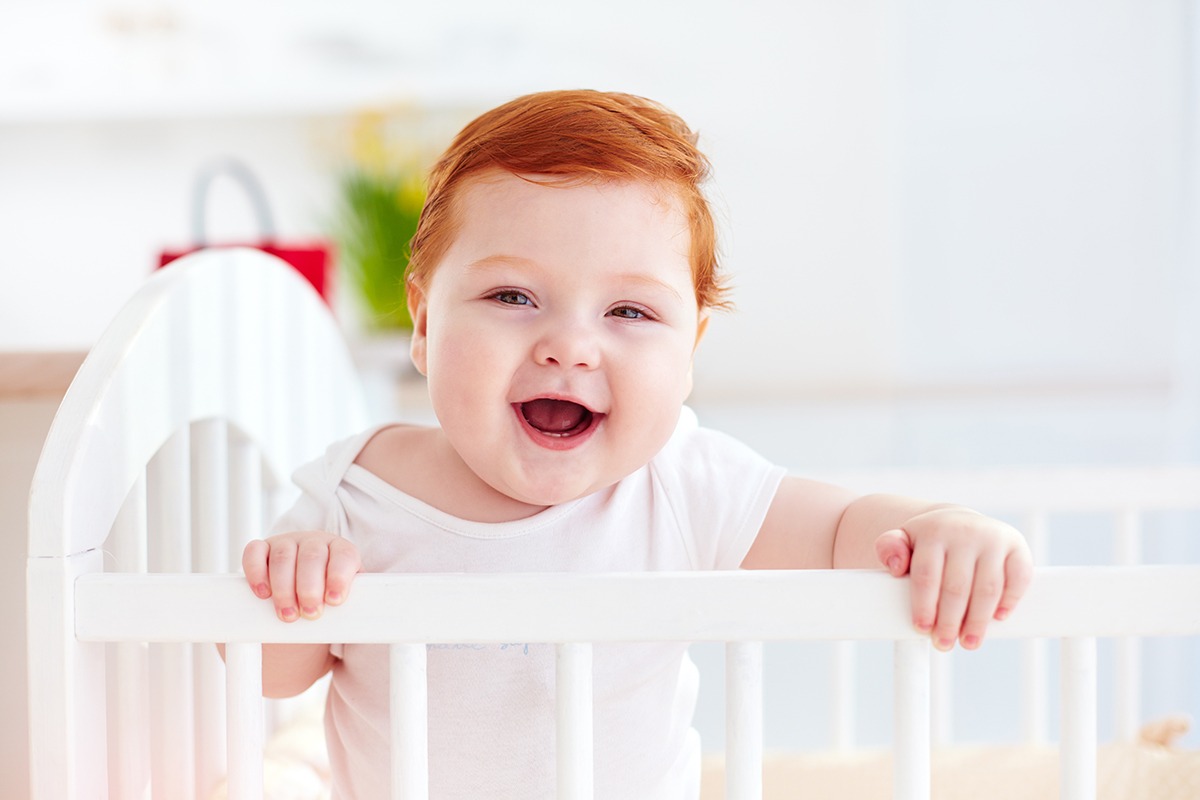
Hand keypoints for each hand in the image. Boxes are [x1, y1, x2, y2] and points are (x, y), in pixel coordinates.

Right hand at [242, 531, 361, 621]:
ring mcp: (286, 542)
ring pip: (283, 557)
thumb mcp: (344, 599)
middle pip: (312, 557)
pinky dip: (256, 572)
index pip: (344, 556)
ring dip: (284, 589)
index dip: (339, 577)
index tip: (334, 601)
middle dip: (310, 589)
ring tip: (288, 614)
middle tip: (310, 614)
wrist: (303, 594)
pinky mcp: (262, 549)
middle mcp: (314, 542)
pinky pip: (254, 552)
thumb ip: (354, 605)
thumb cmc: (327, 597)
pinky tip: (263, 593)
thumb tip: (364, 623)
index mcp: (340, 550)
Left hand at [874, 508, 1031, 650]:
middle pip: (957, 586)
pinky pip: (1019, 577)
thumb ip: (889, 548)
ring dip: (978, 620)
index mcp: (934, 531)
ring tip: (968, 642)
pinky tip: (998, 619)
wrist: (958, 522)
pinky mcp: (1017, 546)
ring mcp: (994, 538)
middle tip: (943, 643)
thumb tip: (896, 566)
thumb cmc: (928, 541)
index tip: (921, 628)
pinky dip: (1010, 600)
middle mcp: (966, 532)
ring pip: (988, 587)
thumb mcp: (903, 540)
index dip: (924, 606)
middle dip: (949, 621)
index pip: (927, 575)